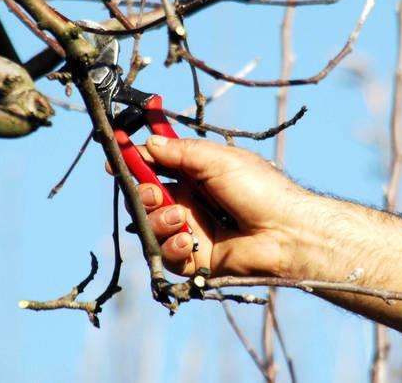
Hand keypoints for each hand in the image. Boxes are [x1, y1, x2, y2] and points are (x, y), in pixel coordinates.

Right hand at [127, 135, 311, 277]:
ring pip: (152, 226)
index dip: (134, 162)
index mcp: (196, 174)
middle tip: (152, 192)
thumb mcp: (218, 160)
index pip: (156, 165)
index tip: (115, 158)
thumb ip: (181, 152)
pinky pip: (167, 255)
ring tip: (178, 217)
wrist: (286, 232)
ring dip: (158, 220)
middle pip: (147, 197)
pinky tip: (190, 239)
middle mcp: (190, 201)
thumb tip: (148, 143)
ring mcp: (191, 230)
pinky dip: (173, 246)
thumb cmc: (261, 190)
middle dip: (142, 193)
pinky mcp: (195, 259)